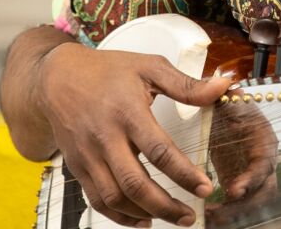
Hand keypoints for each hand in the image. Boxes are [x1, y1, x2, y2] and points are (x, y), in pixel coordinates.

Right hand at [37, 42, 229, 226]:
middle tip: (190, 215)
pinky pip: (97, 200)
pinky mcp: (77, 167)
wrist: (58, 78)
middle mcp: (105, 136)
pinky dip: (119, 216)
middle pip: (135, 183)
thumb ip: (186, 84)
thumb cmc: (108, 70)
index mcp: (127, 110)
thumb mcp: (150, 67)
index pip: (159, 150)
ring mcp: (88, 155)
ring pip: (115, 197)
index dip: (183, 173)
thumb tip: (222, 86)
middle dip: (166, 205)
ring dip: (145, 214)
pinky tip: (141, 219)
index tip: (205, 187)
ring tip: (171, 217)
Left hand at [206, 94, 278, 224]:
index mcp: (264, 140)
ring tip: (209, 215)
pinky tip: (205, 215)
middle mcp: (262, 161)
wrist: (225, 113)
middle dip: (244, 205)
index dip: (252, 179)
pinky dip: (223, 213)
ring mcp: (251, 174)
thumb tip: (227, 85)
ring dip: (232, 213)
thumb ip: (227, 96)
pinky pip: (236, 205)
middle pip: (264, 191)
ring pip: (251, 203)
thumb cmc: (231, 106)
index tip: (234, 190)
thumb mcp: (228, 100)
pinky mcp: (238, 183)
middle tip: (219, 210)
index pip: (264, 165)